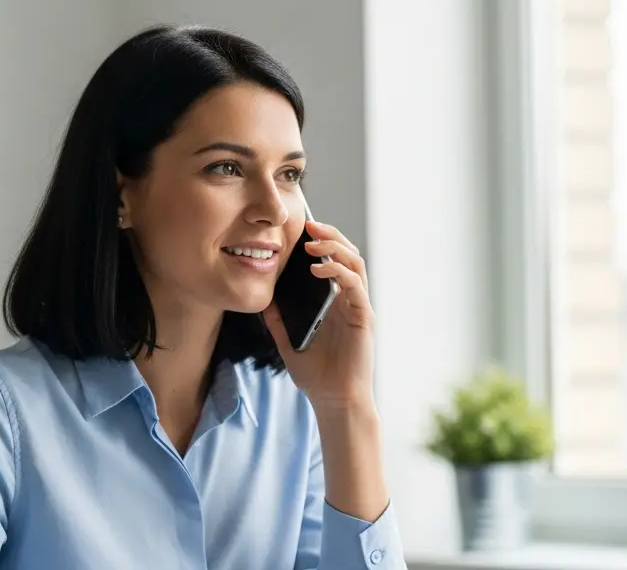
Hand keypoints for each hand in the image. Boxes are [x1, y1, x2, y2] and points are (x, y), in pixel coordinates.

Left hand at [263, 220, 375, 410]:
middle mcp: (351, 302)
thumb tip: (263, 300)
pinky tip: (318, 268)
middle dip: (330, 236)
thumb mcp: (288, 343)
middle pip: (348, 256)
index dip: (322, 244)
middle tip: (309, 224)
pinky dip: (338, 272)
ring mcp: (359, 308)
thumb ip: (278, 322)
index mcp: (337, 305)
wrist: (334, 402)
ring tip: (312, 243)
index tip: (302, 231)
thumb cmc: (318, 377)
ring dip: (335, 248)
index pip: (334, 263)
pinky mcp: (363, 317)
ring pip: (355, 264)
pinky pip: (355, 285)